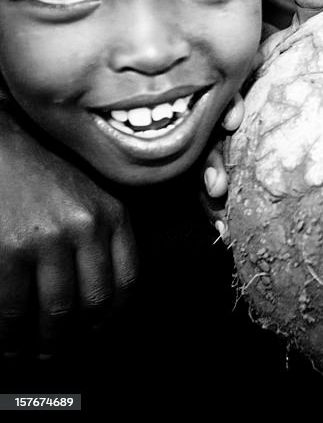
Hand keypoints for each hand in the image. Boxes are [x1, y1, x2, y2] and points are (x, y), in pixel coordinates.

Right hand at [0, 107, 136, 356]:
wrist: (0, 151)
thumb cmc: (43, 179)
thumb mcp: (88, 200)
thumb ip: (102, 240)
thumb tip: (101, 304)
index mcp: (112, 215)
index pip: (126, 281)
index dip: (111, 316)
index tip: (96, 331)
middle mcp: (86, 226)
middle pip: (92, 302)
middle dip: (75, 336)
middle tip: (58, 352)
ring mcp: (47, 238)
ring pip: (55, 312)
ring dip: (42, 343)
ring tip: (30, 354)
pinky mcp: (10, 250)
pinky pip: (14, 308)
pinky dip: (9, 335)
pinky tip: (6, 343)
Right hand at [203, 0, 322, 237]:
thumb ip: (318, 10)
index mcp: (258, 80)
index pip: (235, 91)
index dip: (232, 104)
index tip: (234, 118)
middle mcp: (247, 112)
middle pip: (221, 132)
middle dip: (216, 152)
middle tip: (221, 173)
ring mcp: (248, 145)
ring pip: (220, 162)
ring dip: (215, 180)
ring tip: (221, 195)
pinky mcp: (252, 177)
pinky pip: (232, 194)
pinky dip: (225, 209)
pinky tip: (228, 224)